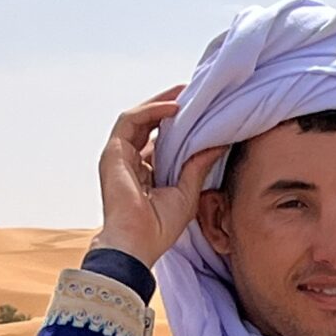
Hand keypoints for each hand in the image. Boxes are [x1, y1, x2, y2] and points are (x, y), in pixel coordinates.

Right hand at [94, 89, 226, 271]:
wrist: (136, 243)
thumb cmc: (159, 228)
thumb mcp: (187, 192)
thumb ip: (199, 166)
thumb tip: (221, 143)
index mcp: (147, 173)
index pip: (162, 141)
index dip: (180, 125)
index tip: (201, 113)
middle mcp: (132, 162)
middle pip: (150, 125)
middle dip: (170, 106)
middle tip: (195, 93)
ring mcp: (119, 156)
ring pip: (139, 117)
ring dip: (161, 102)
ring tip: (185, 92)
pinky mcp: (113, 152)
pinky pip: (131, 120)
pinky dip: (151, 110)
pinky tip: (174, 107)